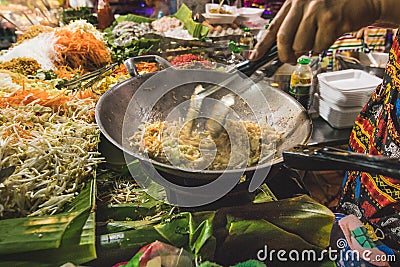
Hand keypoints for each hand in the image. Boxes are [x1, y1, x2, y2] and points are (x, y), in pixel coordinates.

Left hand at [249, 0, 385, 63]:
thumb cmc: (335, 6)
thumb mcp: (310, 8)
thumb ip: (294, 24)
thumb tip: (280, 48)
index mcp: (294, 1)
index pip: (273, 27)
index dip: (261, 45)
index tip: (253, 57)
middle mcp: (303, 4)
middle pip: (283, 39)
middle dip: (285, 55)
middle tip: (290, 59)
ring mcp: (318, 12)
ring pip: (301, 46)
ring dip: (307, 50)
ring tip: (316, 40)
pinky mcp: (332, 21)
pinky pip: (319, 47)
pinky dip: (322, 48)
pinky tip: (328, 36)